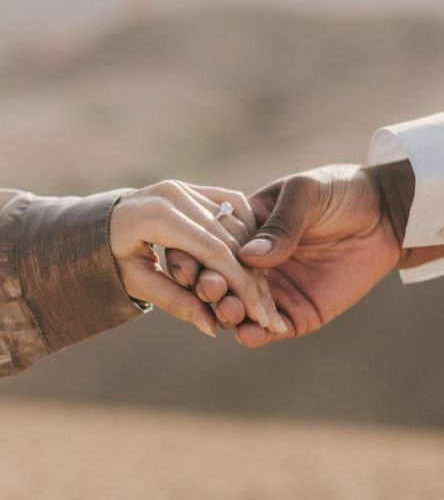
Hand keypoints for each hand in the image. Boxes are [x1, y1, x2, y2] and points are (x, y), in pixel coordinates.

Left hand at [110, 180, 281, 337]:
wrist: (100, 222)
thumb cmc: (109, 256)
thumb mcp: (135, 283)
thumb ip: (174, 302)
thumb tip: (212, 328)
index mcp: (156, 215)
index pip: (214, 251)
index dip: (241, 285)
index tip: (261, 316)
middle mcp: (175, 194)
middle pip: (230, 238)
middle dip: (254, 279)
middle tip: (270, 313)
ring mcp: (186, 187)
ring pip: (237, 222)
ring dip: (255, 260)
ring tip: (265, 295)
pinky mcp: (195, 187)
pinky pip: (234, 206)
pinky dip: (248, 234)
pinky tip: (257, 262)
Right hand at [167, 164, 402, 346]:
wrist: (385, 216)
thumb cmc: (339, 192)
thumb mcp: (306, 195)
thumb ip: (280, 223)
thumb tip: (249, 256)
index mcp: (244, 230)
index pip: (207, 246)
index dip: (193, 256)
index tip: (188, 264)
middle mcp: (251, 263)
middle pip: (217, 282)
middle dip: (208, 288)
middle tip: (211, 288)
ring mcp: (273, 290)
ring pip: (238, 311)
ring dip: (227, 314)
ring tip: (231, 310)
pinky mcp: (296, 313)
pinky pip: (269, 330)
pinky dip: (255, 335)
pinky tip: (250, 333)